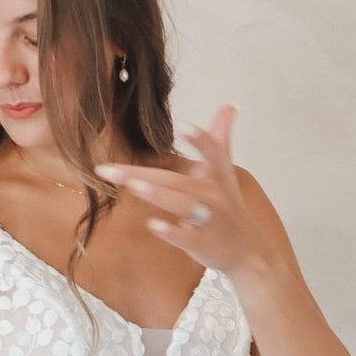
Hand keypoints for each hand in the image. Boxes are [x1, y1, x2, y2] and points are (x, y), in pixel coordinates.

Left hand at [95, 105, 270, 279]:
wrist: (247, 250)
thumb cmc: (227, 207)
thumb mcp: (225, 173)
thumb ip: (219, 140)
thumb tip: (229, 106)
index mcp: (218, 175)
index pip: (212, 152)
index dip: (200, 139)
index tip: (182, 125)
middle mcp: (215, 195)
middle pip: (177, 181)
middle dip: (142, 174)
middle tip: (108, 169)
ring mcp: (210, 220)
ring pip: (183, 205)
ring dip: (158, 195)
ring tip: (132, 187)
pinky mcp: (203, 243)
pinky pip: (185, 237)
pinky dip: (171, 231)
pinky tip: (152, 225)